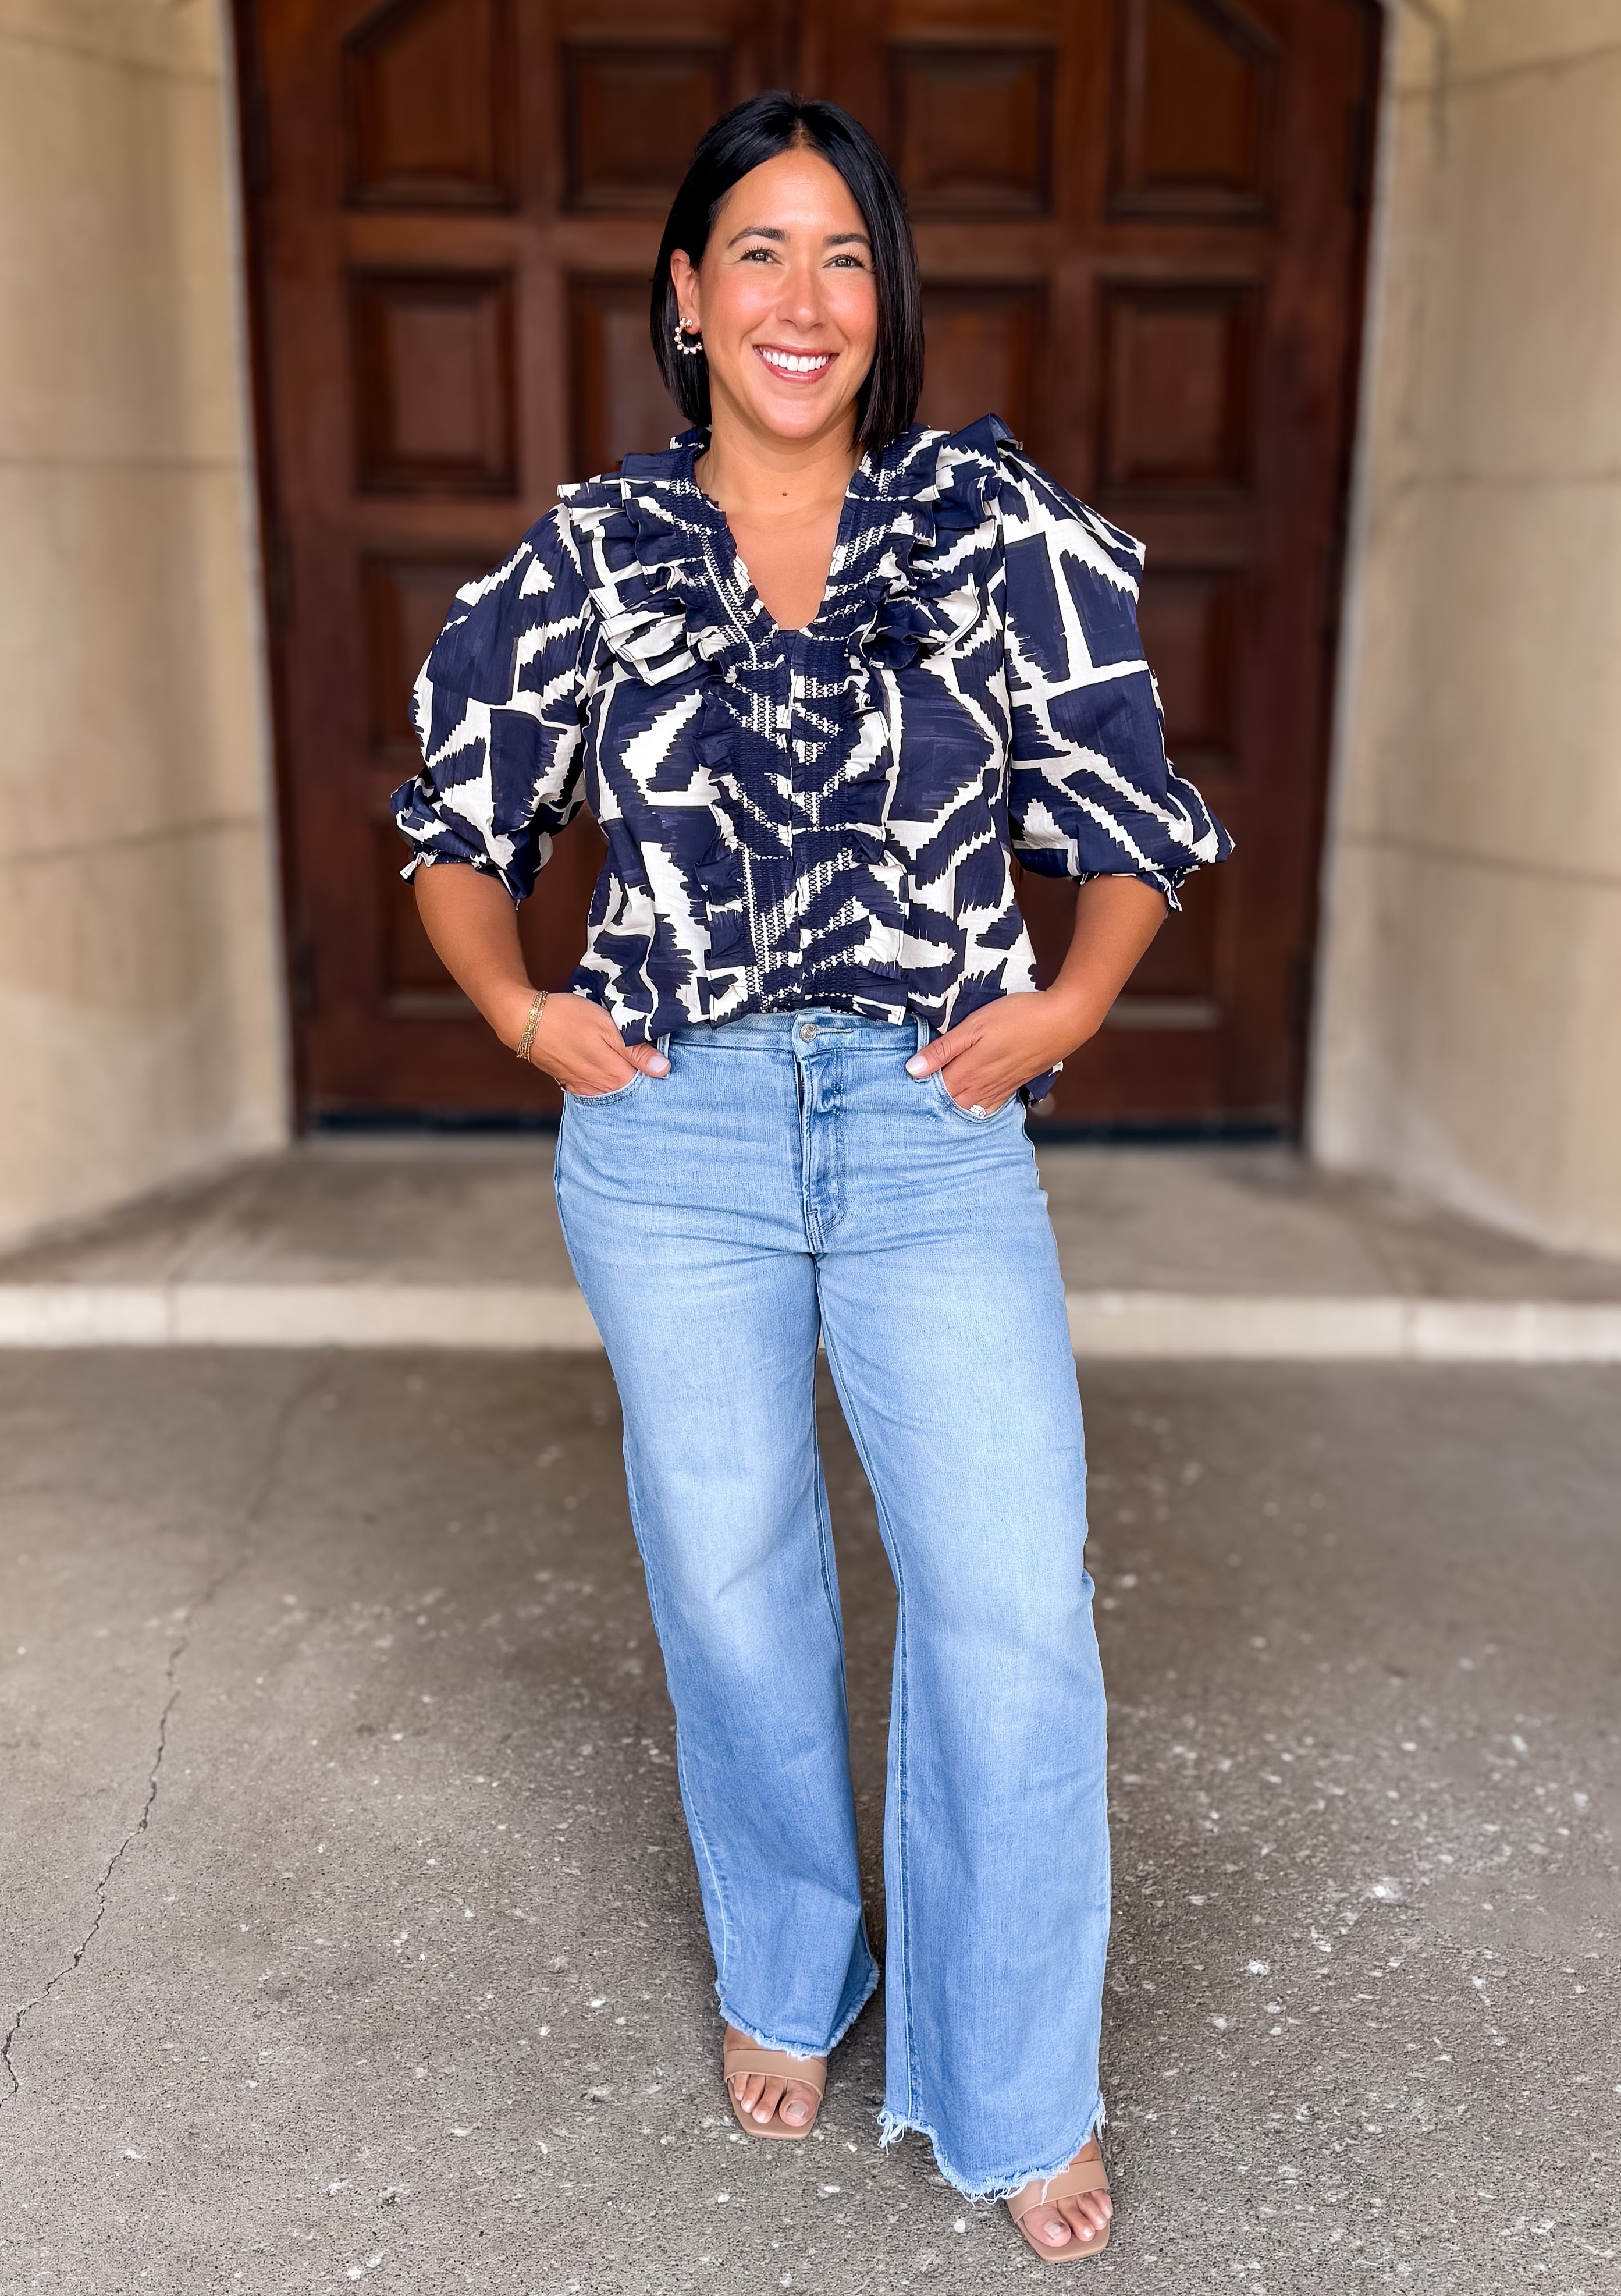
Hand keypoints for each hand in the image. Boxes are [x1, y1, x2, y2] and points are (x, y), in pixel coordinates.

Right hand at [509, 990, 669, 1096]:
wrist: (525, 1021)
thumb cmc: (568, 1018)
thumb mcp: (608, 1026)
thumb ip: (636, 1050)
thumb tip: (663, 1069)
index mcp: (616, 1076)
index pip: (650, 1083)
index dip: (657, 1069)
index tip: (661, 1057)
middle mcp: (602, 1089)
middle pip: (633, 1088)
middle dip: (643, 1076)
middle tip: (646, 1055)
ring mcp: (586, 1088)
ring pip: (615, 1088)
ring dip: (623, 1076)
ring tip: (626, 1057)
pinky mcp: (573, 1083)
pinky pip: (597, 1087)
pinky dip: (605, 1078)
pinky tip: (605, 1063)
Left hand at [903, 989, 1090, 1113]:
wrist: (1063, 1021)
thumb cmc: (1017, 1016)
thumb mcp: (974, 1026)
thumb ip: (942, 1050)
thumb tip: (911, 1070)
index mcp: (966, 1073)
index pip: (930, 1092)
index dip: (913, 1091)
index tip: (897, 1089)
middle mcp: (980, 1088)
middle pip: (946, 1105)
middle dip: (928, 1103)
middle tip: (908, 1100)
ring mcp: (998, 1089)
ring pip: (966, 1109)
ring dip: (949, 1108)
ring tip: (932, 1104)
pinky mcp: (1012, 1086)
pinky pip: (987, 1108)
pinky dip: (972, 1109)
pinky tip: (966, 1104)